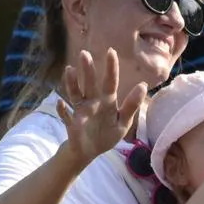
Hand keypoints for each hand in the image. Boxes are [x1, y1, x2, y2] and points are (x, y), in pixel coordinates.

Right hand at [56, 49, 147, 165]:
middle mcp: (92, 102)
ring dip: (72, 83)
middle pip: (90, 84)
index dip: (111, 68)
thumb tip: (143, 85)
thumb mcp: (123, 123)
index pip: (110, 82)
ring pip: (75, 94)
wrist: (90, 151)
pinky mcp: (72, 124)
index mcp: (107, 102)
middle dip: (87, 70)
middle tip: (84, 54)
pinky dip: (62, 110)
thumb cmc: (107, 134)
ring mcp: (80, 112)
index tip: (111, 51)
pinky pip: (66, 116)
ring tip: (69, 70)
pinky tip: (61, 103)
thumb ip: (132, 106)